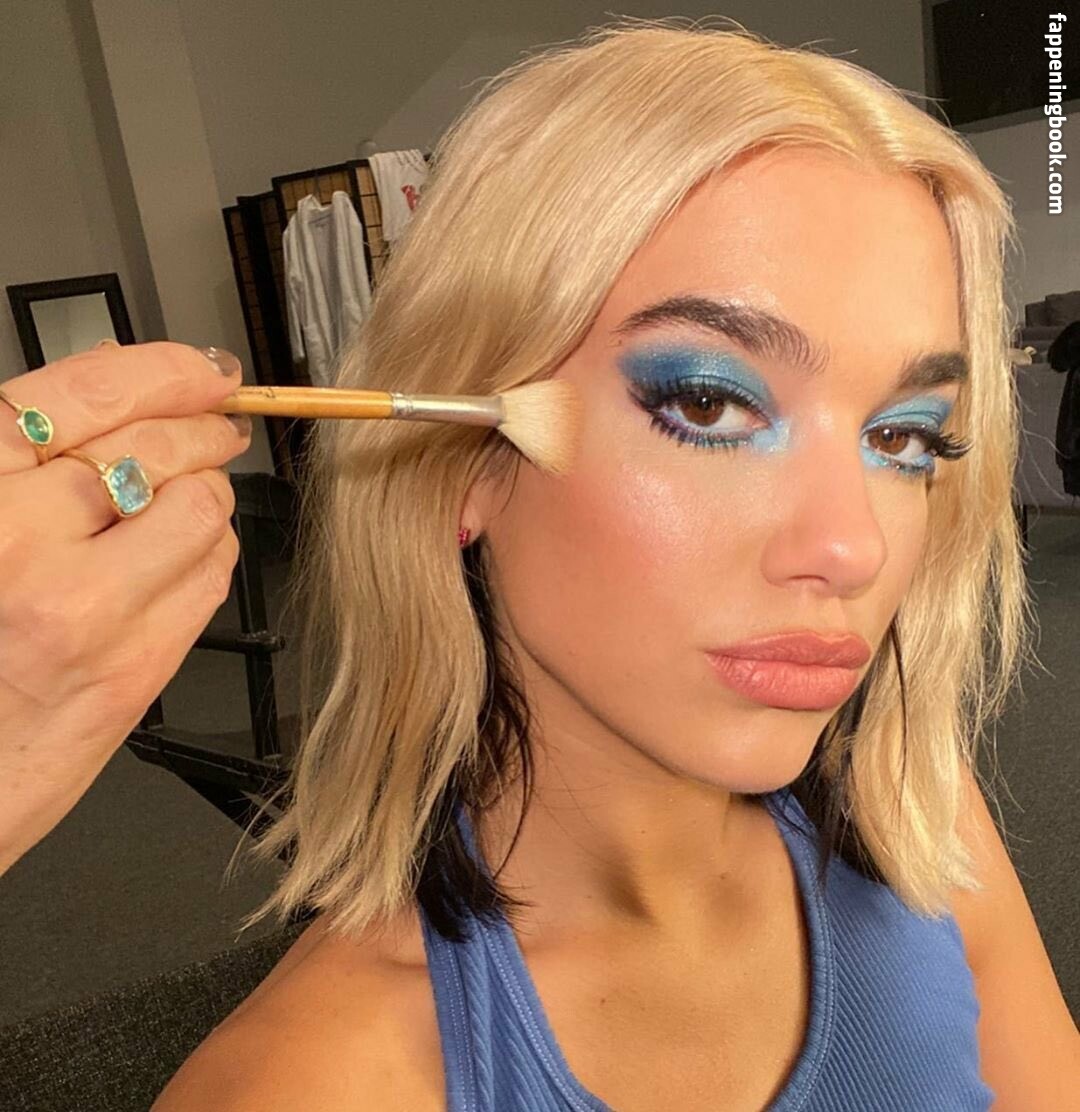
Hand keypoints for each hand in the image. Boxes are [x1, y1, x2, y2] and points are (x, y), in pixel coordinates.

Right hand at [0, 340, 252, 874]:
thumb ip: (22, 450)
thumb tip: (113, 376)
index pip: (85, 393)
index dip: (165, 370)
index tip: (204, 370)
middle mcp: (17, 538)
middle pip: (156, 446)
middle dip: (203, 428)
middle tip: (217, 427)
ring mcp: (82, 607)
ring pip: (201, 507)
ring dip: (211, 494)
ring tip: (192, 501)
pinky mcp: (134, 668)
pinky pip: (212, 577)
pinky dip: (212, 555)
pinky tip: (184, 561)